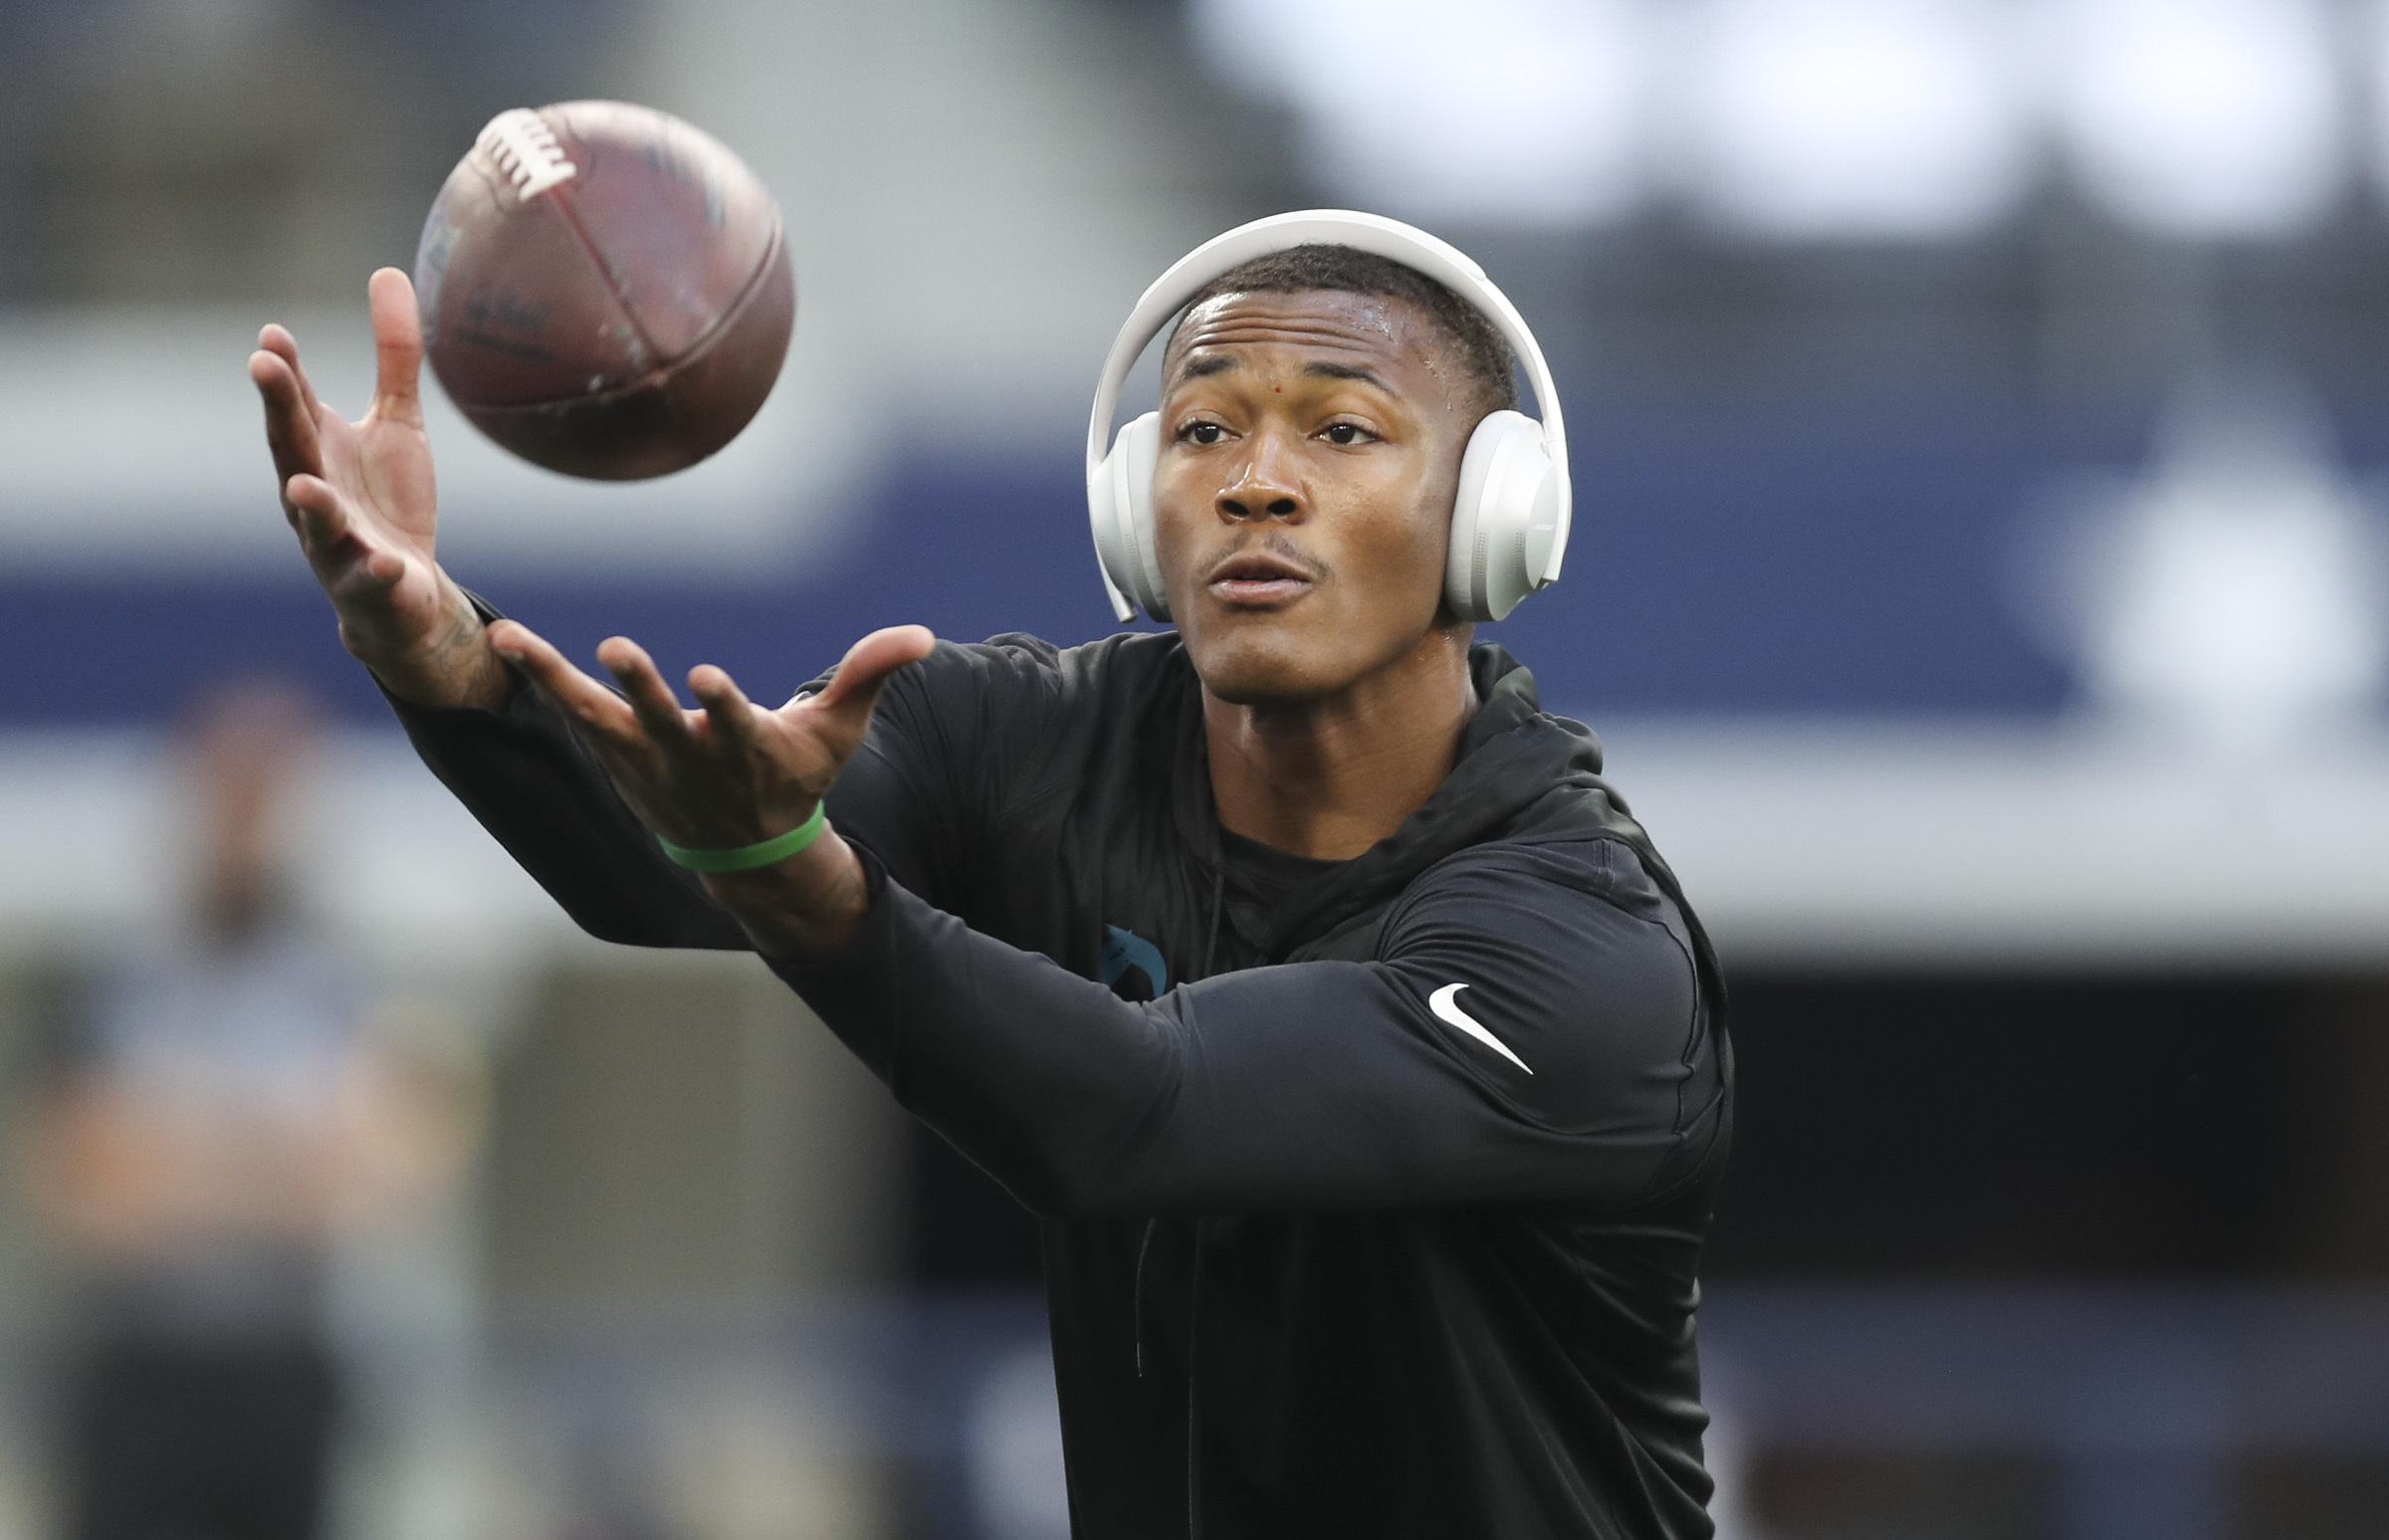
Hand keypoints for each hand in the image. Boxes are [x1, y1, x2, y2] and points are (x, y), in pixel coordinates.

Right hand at [251, 269, 506, 708]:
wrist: (403, 590)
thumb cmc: (387, 500)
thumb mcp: (399, 422)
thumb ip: (394, 356)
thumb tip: (387, 271)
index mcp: (318, 450)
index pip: (294, 405)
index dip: (283, 372)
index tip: (272, 335)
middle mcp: (314, 492)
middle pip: (291, 447)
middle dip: (278, 409)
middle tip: (264, 365)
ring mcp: (336, 542)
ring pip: (316, 522)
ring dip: (309, 502)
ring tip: (303, 484)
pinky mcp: (370, 584)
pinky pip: (372, 579)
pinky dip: (377, 572)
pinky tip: (389, 563)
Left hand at [490, 618, 937, 953]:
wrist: (747, 854)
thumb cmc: (798, 779)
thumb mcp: (838, 732)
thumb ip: (871, 674)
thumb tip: (923, 634)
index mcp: (748, 751)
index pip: (734, 725)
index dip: (720, 704)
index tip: (705, 677)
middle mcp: (692, 759)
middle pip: (661, 720)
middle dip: (641, 688)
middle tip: (618, 649)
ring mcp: (647, 761)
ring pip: (597, 718)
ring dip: (559, 680)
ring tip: (517, 639)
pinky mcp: (618, 757)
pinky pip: (573, 714)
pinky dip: (542, 679)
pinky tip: (507, 642)